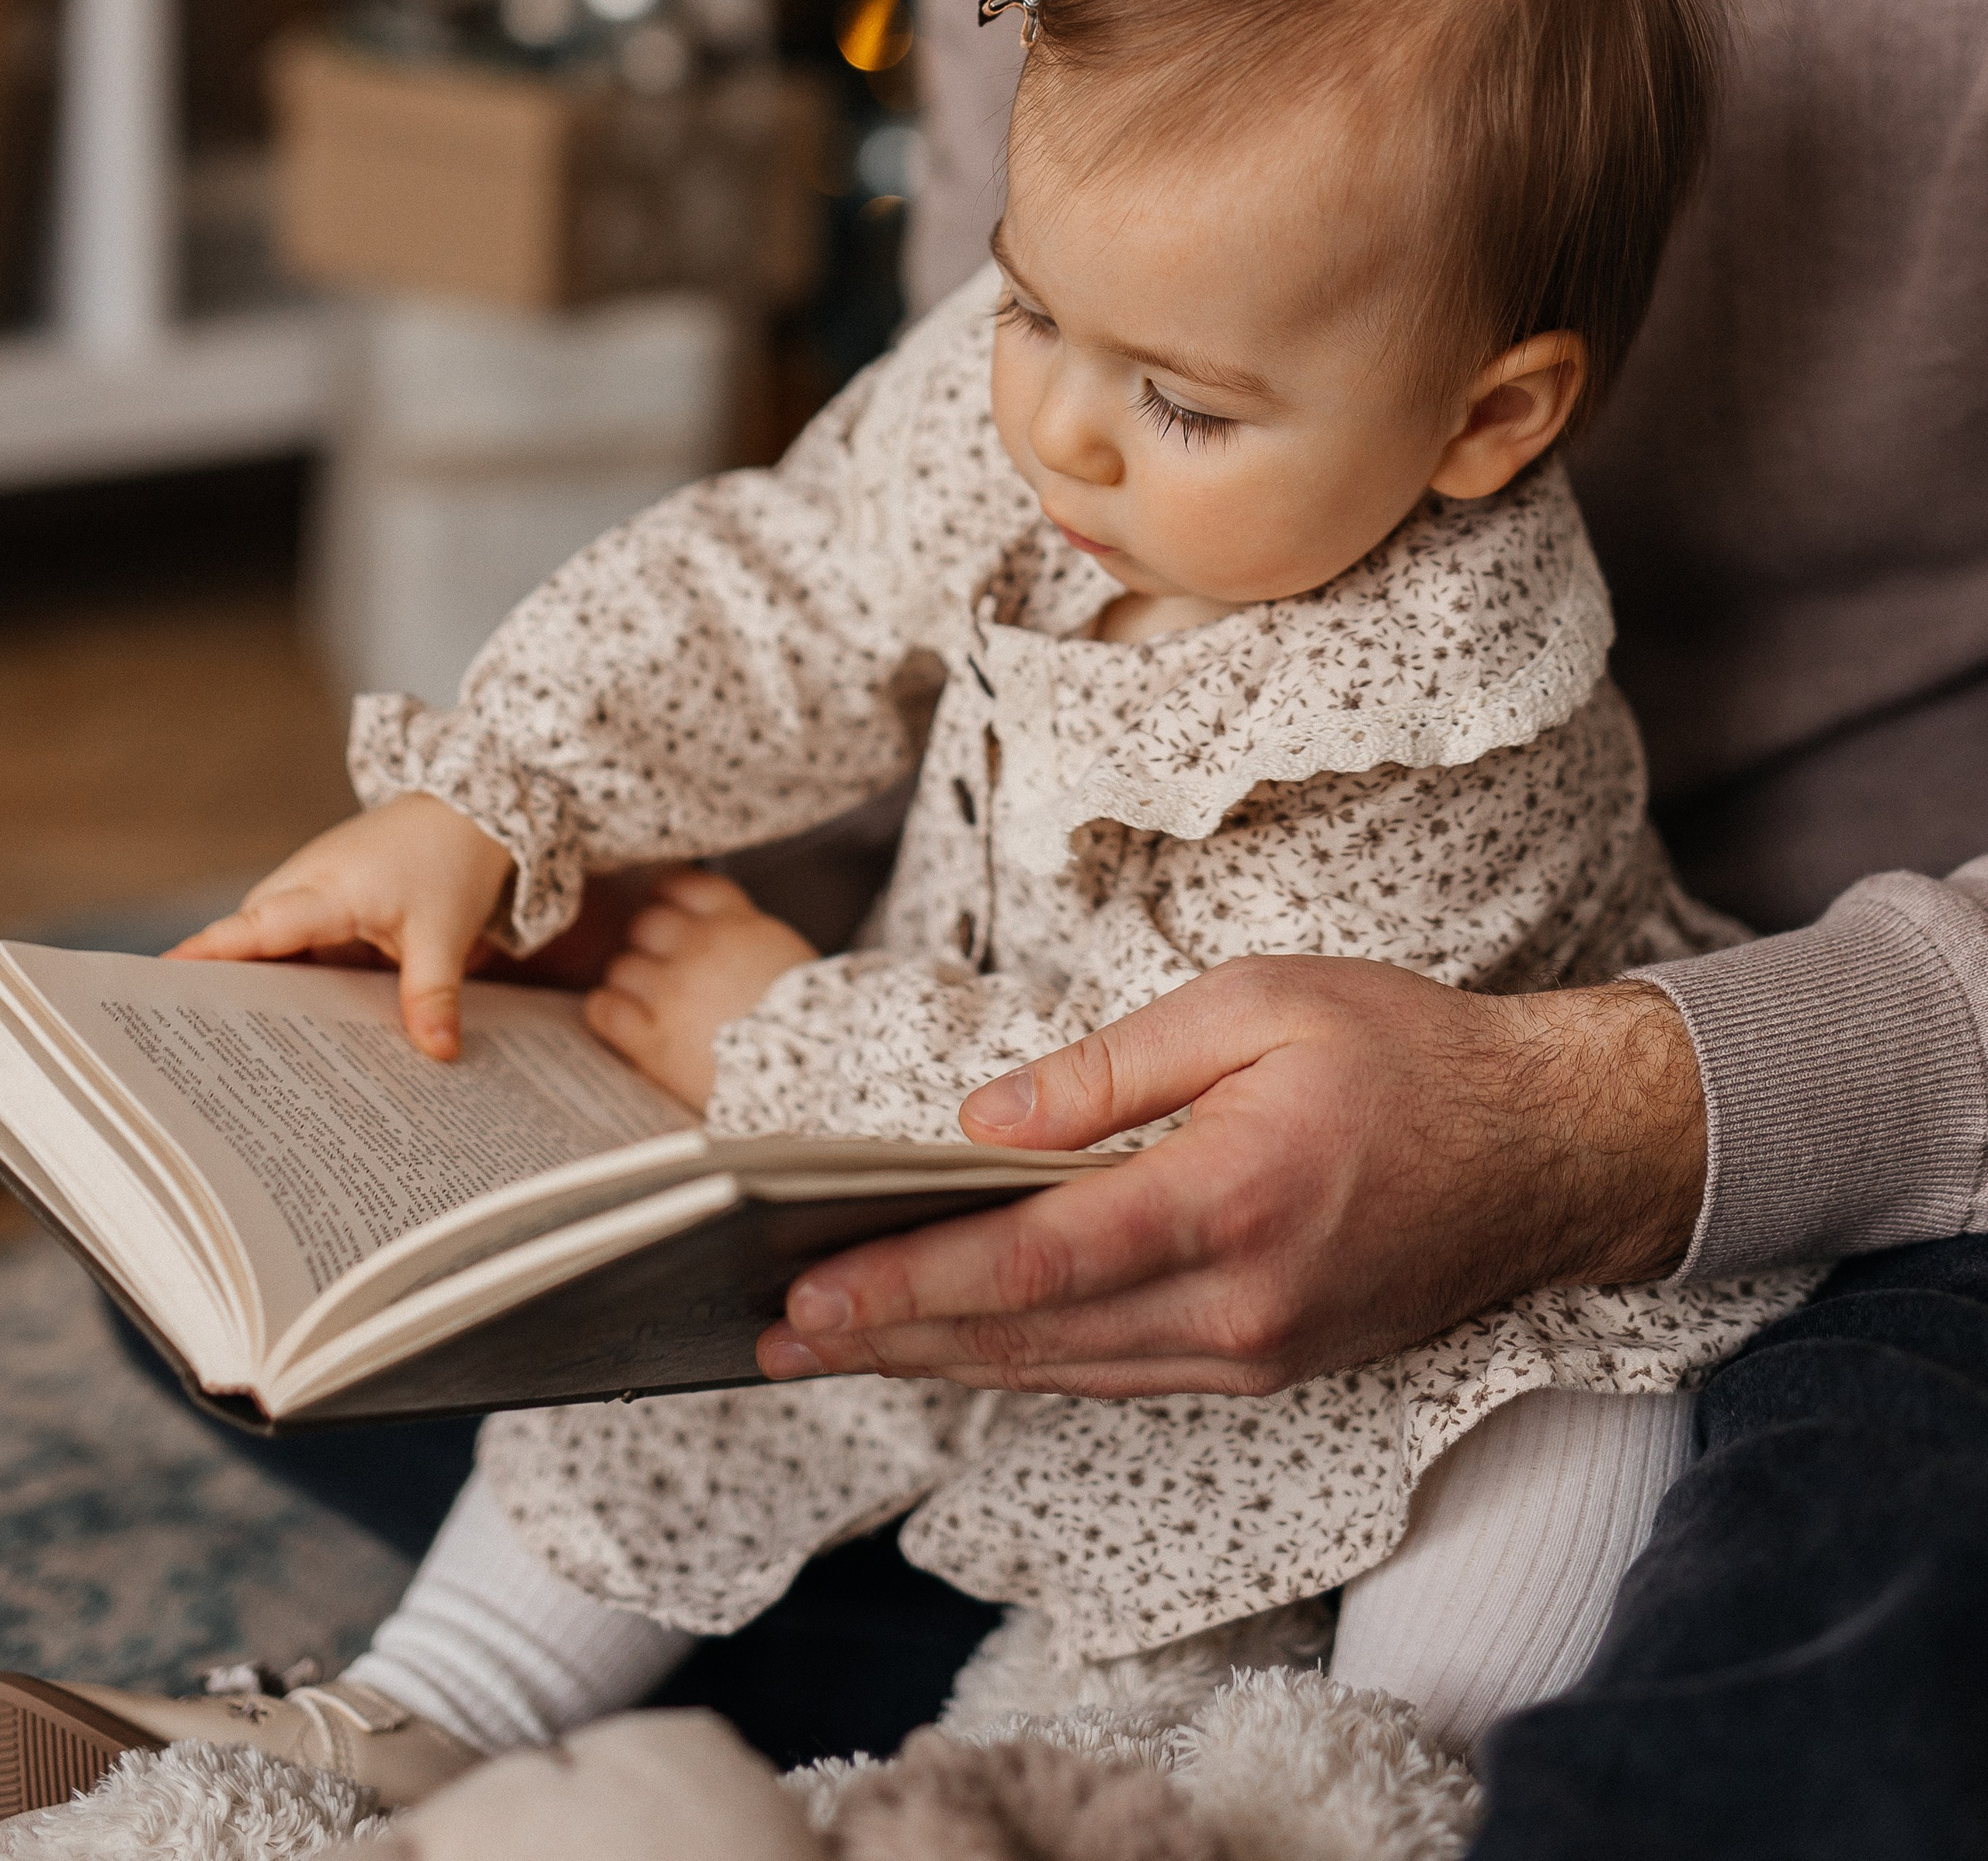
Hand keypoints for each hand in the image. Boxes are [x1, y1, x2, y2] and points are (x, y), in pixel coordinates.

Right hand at [164, 794, 513, 1061]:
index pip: (254, 929)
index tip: (159, 981)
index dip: (208, 957)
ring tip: (239, 1065)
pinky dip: (294, 984)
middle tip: (200, 1062)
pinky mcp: (322, 905)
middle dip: (224, 997)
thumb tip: (438, 1053)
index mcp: (326, 890)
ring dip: (262, 995)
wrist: (469, 809)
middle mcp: (303, 888)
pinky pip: (294, 950)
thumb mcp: (446, 933)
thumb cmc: (451, 859)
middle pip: (248, 949)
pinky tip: (298, 1032)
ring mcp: (309, 895)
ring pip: (269, 952)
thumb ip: (433, 994)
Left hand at [585, 870, 813, 1109]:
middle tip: (659, 968)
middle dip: (648, 945)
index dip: (667, 897)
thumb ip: (745, 934)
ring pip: (622, 967)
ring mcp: (674, 992)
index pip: (683, 885)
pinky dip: (607, 1012)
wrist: (820, 1070)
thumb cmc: (814, 1020)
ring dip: (631, 983)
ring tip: (647, 1003)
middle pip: (646, 924)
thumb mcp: (785, 954)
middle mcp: (701, 947)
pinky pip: (605, 1010)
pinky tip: (620, 1020)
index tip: (665, 909)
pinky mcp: (655, 1040)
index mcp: (739, 923)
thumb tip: (712, 927)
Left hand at [757, 955, 1705, 1397]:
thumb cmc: (1407, 1055)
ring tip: (836, 1346)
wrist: (1552, 1154)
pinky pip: (1122, 1374)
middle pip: (1028, 1339)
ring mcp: (1257, 1354)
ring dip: (945, 1361)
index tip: (807, 1293)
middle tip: (771, 1338)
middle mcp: (1238, 1308)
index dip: (909, 1283)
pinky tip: (965, 1343)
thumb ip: (1113, 1070)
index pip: (1033, 1263)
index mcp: (1231, 1204)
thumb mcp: (1259, 1004)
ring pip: (1066, 1371)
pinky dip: (1030, 1361)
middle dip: (890, 1340)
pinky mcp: (1270, 1366)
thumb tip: (981, 1116)